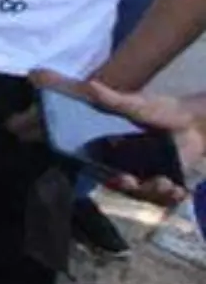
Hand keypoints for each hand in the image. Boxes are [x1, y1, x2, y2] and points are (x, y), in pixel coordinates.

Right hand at [27, 70, 201, 205]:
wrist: (196, 120)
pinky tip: (178, 190)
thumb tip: (89, 84)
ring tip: (166, 183)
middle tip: (135, 182)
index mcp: (115, 151)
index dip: (107, 177)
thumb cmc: (164, 110)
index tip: (119, 177)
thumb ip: (111, 100)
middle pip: (123, 187)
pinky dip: (172, 197)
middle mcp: (129, 167)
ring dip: (154, 192)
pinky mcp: (170, 184)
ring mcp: (150, 177)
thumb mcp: (135, 104)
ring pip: (145, 195)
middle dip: (131, 188)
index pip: (102, 169)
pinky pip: (167, 200)